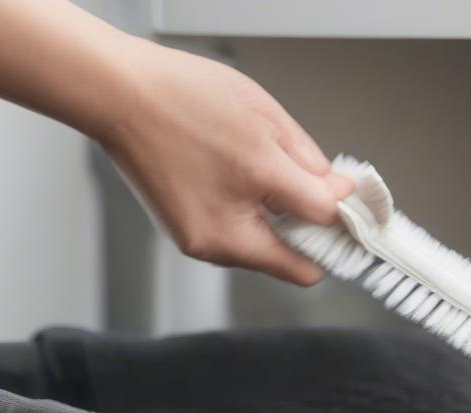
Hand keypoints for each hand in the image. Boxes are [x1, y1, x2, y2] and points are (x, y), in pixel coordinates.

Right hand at [99, 39, 351, 283]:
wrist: (113, 87)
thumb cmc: (177, 106)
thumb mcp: (267, 140)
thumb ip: (313, 181)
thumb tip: (344, 199)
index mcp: (233, 242)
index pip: (307, 268)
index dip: (336, 241)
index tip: (356, 219)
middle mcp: (213, 248)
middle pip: (287, 250)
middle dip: (305, 216)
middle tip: (314, 174)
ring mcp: (197, 233)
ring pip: (263, 229)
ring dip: (278, 202)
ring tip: (265, 155)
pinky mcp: (185, 215)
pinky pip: (236, 213)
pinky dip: (250, 193)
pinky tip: (241, 157)